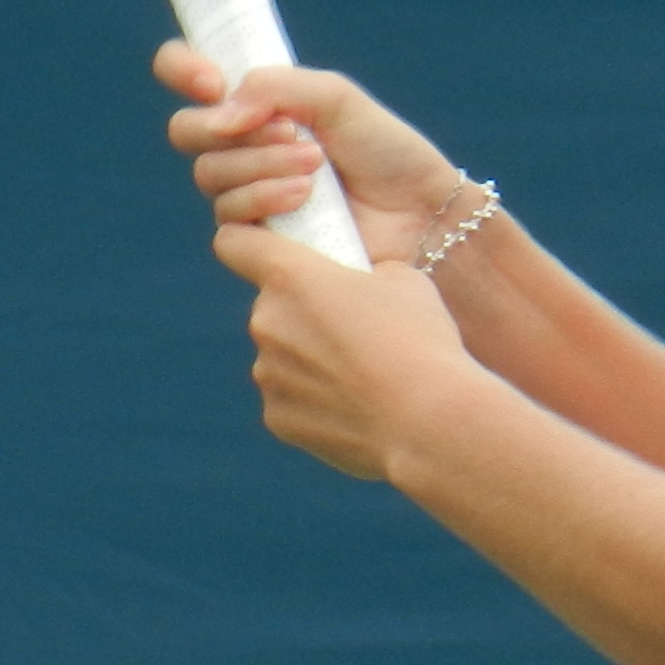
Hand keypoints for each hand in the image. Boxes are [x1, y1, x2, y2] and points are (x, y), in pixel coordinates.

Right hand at [155, 43, 467, 265]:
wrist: (420, 211)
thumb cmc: (385, 150)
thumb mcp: (337, 97)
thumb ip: (277, 86)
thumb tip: (222, 113)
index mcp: (256, 102)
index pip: (187, 73)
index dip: (181, 68)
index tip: (211, 81)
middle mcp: (242, 145)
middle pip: (188, 131)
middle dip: (233, 131)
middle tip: (291, 131)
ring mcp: (247, 191)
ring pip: (210, 174)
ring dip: (261, 165)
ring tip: (316, 165)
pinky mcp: (258, 237)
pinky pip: (228, 218)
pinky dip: (264, 198)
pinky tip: (305, 196)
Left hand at [214, 217, 479, 481]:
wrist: (429, 422)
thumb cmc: (420, 343)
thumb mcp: (404, 281)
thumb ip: (364, 274)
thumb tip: (358, 287)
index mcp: (291, 277)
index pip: (235, 242)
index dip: (249, 242)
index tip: (269, 249)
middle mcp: (267, 322)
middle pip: (273, 305)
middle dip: (305, 311)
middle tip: (356, 326)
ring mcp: (268, 374)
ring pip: (284, 355)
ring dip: (313, 358)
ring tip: (368, 375)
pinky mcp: (278, 418)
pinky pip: (292, 398)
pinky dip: (319, 400)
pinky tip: (360, 406)